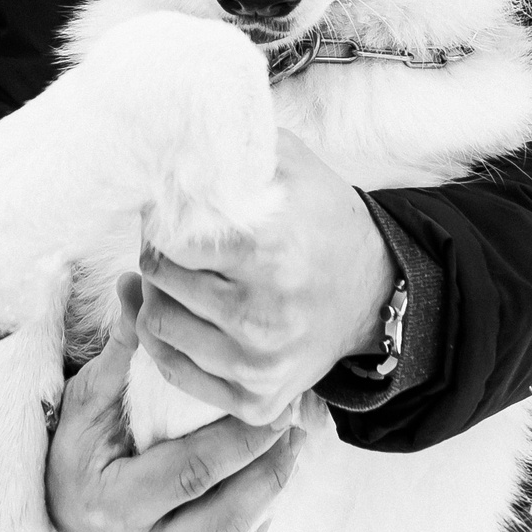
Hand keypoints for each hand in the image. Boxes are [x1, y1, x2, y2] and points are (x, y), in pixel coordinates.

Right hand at [47, 276, 305, 531]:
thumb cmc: (73, 448)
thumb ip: (117, 348)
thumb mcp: (85, 399)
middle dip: (268, 469)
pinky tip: (266, 494)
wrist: (50, 513)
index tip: (274, 404)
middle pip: (221, 518)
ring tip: (291, 454)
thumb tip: (135, 285)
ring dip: (268, 499)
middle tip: (295, 426)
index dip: (240, 439)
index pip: (191, 472)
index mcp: (110, 502)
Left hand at [135, 130, 395, 423]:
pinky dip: (169, 341)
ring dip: (159, 296)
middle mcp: (263, 315)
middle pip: (158, 278)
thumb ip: (233, 143)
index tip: (174, 214)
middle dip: (159, 254)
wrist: (374, 294)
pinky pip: (174, 370)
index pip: (169, 238)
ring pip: (156, 324)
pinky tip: (185, 316)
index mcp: (270, 251)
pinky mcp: (255, 400)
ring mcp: (259, 364)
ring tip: (182, 278)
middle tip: (178, 244)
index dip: (163, 220)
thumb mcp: (290, 166)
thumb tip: (172, 131)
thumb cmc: (322, 223)